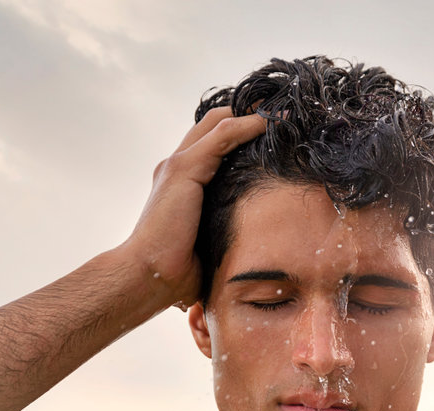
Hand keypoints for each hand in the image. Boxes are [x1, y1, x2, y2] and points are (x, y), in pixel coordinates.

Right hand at [125, 107, 265, 309]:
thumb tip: (249, 252)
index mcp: (181, 182)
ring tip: (285, 112)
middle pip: (214, 123)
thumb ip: (223, 234)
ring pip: (220, 122)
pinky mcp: (184, 169)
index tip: (274, 131)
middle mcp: (176, 167)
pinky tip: (273, 123)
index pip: (211, 143)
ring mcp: (177, 164)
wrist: (148, 275)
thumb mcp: (208, 246)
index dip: (241, 131)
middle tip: (283, 112)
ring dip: (254, 114)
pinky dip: (249, 125)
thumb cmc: (175, 272)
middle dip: (249, 112)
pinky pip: (223, 136)